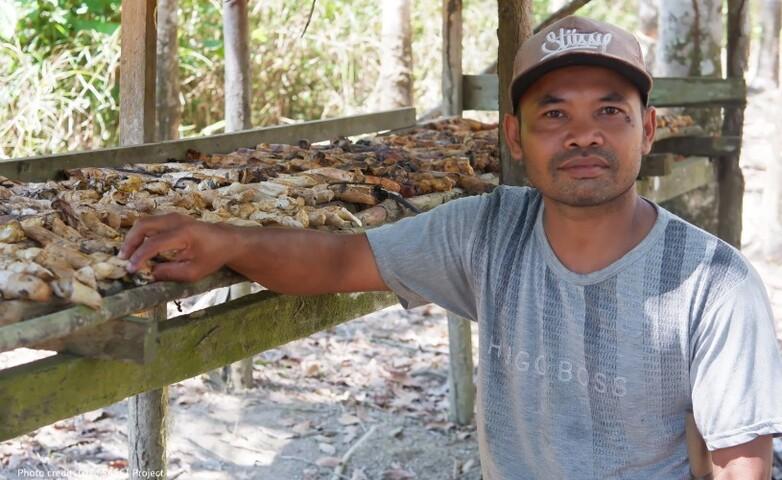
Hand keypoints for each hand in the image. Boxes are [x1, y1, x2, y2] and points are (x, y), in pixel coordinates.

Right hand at [119, 213, 234, 281]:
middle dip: (130, 242)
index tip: (130, 270)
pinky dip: (140, 235)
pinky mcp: (171, 218)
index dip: (140, 257)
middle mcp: (176, 221)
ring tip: (127, 255)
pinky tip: (138, 249)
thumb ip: (170, 273)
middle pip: (143, 225)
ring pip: (144, 222)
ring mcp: (173, 217)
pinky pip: (150, 224)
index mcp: (184, 234)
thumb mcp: (194, 272)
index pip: (154, 244)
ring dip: (133, 238)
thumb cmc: (212, 257)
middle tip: (122, 259)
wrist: (226, 240)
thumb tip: (149, 273)